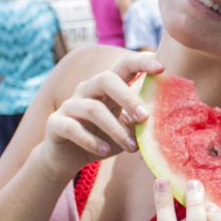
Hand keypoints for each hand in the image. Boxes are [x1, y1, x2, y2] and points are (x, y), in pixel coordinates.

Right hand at [37, 53, 163, 179]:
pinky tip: (105, 151)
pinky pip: (73, 128)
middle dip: (128, 98)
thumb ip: (140, 124)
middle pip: (106, 79)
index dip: (141, 63)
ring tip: (130, 148)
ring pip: (92, 108)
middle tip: (145, 118)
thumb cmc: (103, 139)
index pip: (124, 66)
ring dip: (115, 129)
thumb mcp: (125, 131)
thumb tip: (164, 125)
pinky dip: (91, 141)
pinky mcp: (55, 122)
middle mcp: (87, 89)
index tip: (162, 67)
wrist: (67, 158)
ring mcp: (70, 104)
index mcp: (107, 87)